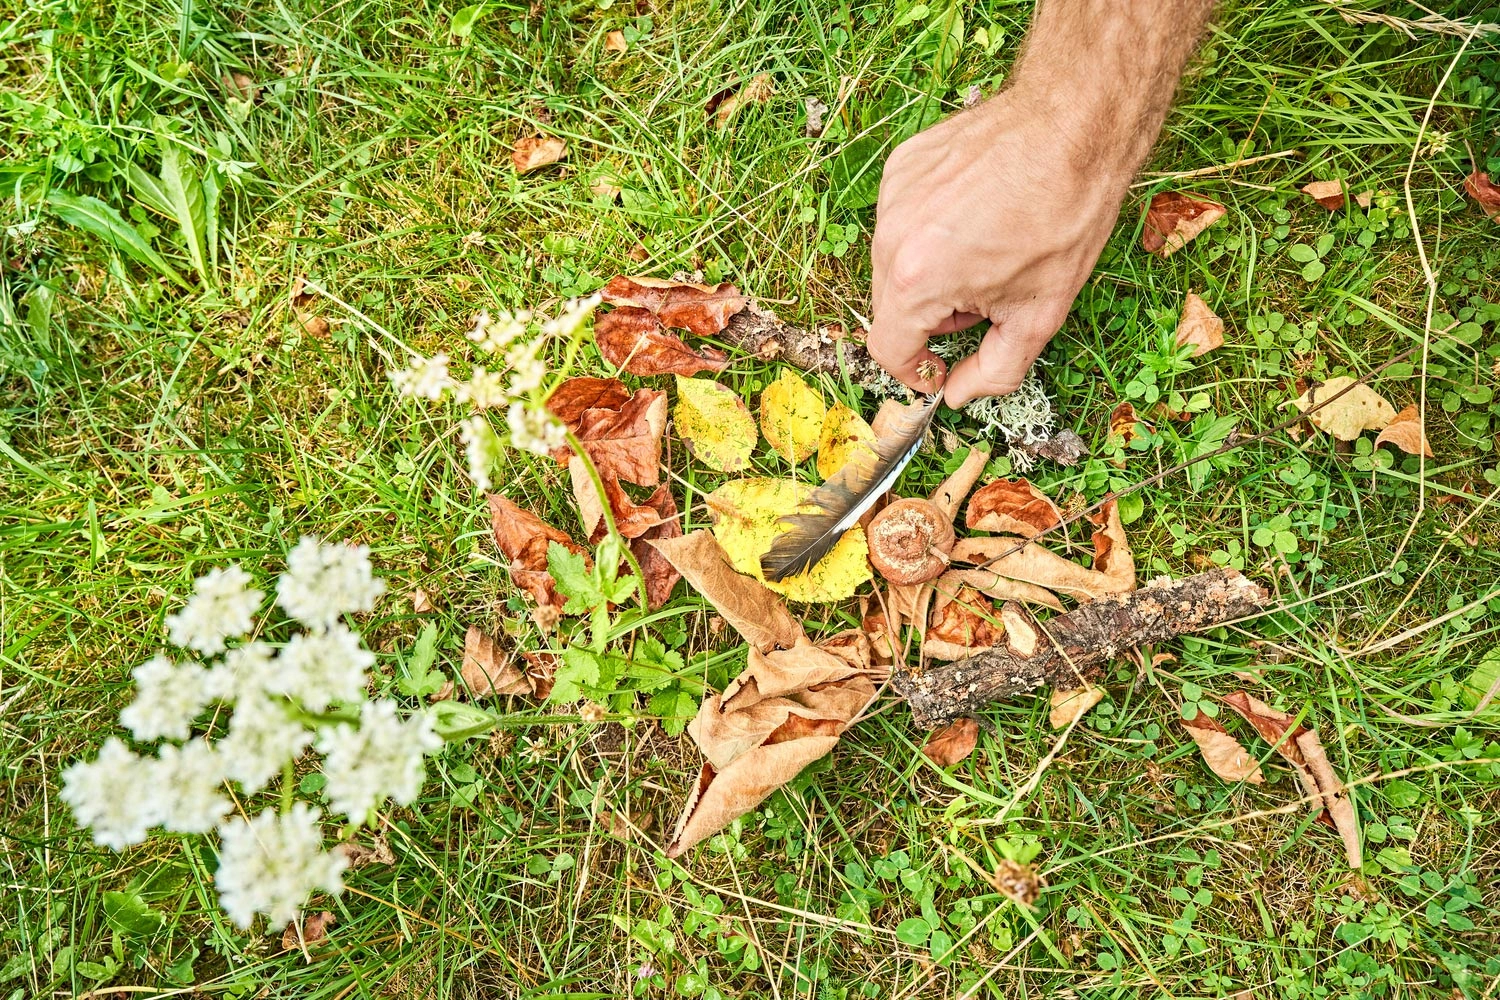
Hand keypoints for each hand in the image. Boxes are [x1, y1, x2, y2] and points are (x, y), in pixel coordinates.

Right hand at [868, 93, 1129, 406]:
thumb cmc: (1064, 217)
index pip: (888, 349)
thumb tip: (959, 394)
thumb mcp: (1038, 315)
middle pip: (890, 305)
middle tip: (987, 298)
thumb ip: (993, 370)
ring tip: (986, 250)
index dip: (915, 371)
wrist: (1075, 126)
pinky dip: (931, 229)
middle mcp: (891, 237)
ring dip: (931, 272)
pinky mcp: (903, 165)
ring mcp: (893, 196)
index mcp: (917, 281)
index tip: (940, 369)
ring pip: (895, 261)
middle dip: (932, 317)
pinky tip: (977, 213)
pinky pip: (903, 218)